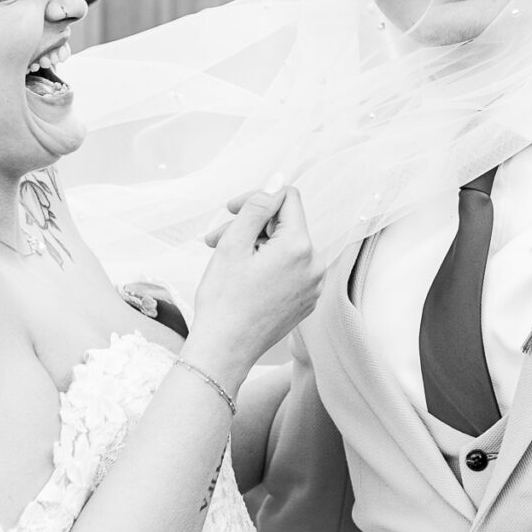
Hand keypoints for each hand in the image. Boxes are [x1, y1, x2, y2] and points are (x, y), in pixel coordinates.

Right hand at [186, 186, 318, 390]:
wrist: (225, 350)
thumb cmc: (224, 300)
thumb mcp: (234, 244)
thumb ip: (258, 207)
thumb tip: (276, 181)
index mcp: (300, 247)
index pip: (287, 198)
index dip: (257, 198)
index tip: (232, 210)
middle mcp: (315, 265)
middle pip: (285, 225)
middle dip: (251, 226)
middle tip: (216, 239)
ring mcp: (313, 286)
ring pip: (286, 248)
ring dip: (256, 247)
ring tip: (226, 261)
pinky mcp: (306, 301)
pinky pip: (290, 270)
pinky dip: (268, 267)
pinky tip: (243, 279)